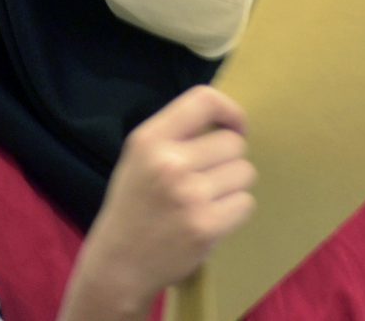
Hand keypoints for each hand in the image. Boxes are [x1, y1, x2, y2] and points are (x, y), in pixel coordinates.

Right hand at [60, 85, 255, 319]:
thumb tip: (229, 121)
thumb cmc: (134, 204)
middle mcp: (169, 163)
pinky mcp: (206, 227)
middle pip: (234, 143)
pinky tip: (210, 218)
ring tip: (207, 199)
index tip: (234, 127)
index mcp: (149, 140)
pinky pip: (245, 204)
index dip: (230, 110)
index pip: (204, 99)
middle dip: (229, 159)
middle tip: (209, 177)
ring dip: (233, 186)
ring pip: (245, 173)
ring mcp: (189, 196)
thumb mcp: (140, 158)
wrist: (119, 265)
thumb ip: (176, 135)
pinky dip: (234, 211)